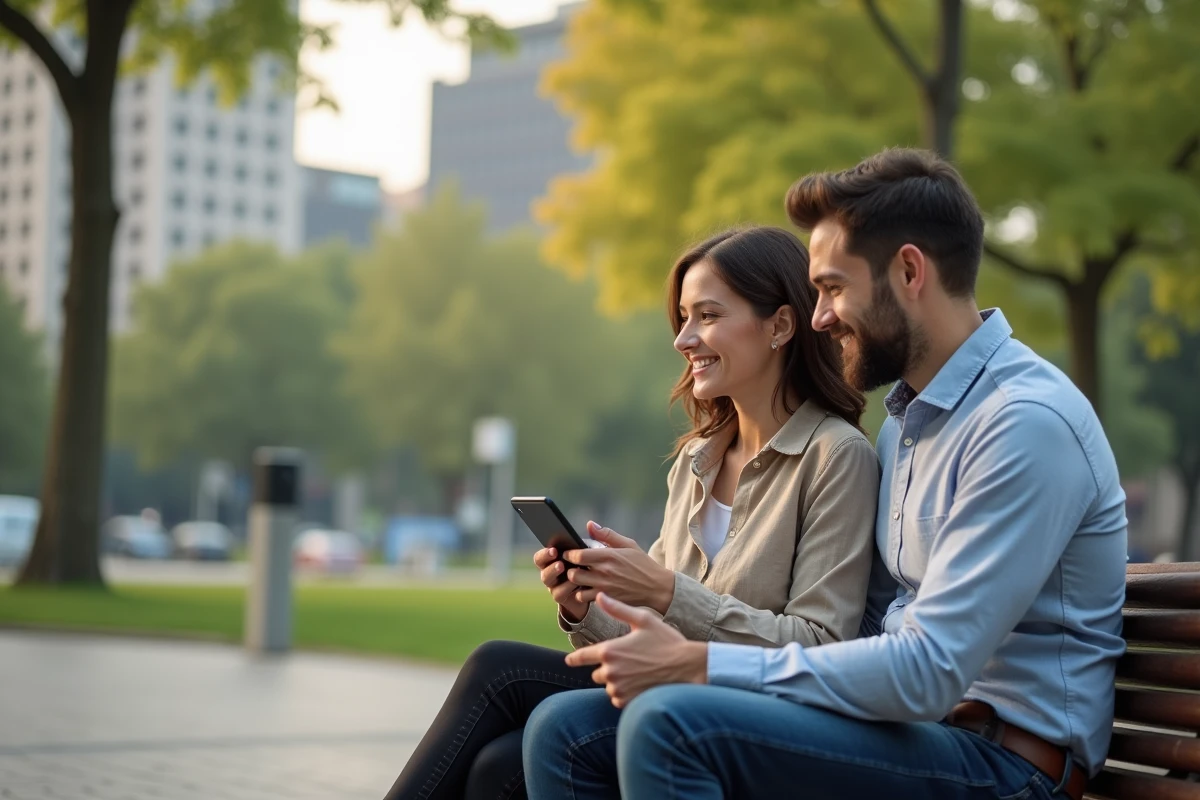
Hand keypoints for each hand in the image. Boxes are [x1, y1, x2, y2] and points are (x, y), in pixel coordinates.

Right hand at [533, 546, 589, 621]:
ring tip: (566, 571)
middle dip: (551, 567)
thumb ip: (580, 545)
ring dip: (555, 575)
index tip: (554, 550)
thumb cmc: (586, 565)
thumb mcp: (584, 554)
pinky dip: (568, 587)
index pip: (540, 557)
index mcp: (550, 561)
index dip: (545, 554)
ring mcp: (553, 587)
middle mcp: (548, 574)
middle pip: (543, 571)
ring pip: (548, 582)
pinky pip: (560, 593)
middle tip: (560, 563)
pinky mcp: (560, 597)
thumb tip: (588, 528)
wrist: (592, 588)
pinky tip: (578, 583)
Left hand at [562, 522, 675, 614]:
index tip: (568, 553)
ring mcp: (605, 587)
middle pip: (574, 572)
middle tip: (571, 566)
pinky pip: (584, 598)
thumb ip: (607, 534)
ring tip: (576, 577)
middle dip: (569, 568)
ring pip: (577, 586)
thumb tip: (590, 524)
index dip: (569, 554)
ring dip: (573, 582)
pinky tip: (585, 588)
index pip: (579, 555)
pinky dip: (581, 593)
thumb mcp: (629, 544)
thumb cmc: (643, 564)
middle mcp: (605, 572)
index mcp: (609, 556)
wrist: (657, 588)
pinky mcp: (607, 599)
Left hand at [566, 593, 707, 707]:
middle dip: (608, 667)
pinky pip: (618, 698)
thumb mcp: (643, 620)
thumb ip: (617, 610)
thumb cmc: (667, 641)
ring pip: (609, 685)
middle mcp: (610, 671)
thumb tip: (600, 596)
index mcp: (609, 650)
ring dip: (617, 681)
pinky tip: (640, 683)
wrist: (688, 667)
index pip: (582, 656)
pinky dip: (625, 692)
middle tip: (629, 661)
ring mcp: (618, 688)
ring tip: (638, 672)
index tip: (569, 660)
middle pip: (597, 673)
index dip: (574, 658)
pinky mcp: (628, 701)